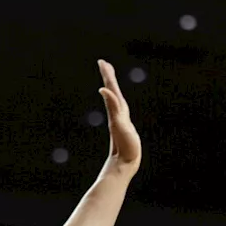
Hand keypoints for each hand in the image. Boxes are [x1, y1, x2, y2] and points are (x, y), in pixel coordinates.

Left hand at [96, 60, 141, 174]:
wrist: (124, 164)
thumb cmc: (124, 147)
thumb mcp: (118, 122)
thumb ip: (112, 104)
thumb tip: (104, 89)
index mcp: (116, 110)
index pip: (111, 88)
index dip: (108, 75)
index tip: (102, 62)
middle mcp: (117, 112)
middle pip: (112, 90)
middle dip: (108, 76)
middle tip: (103, 63)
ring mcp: (120, 119)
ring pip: (115, 98)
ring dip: (112, 86)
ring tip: (108, 76)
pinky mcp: (123, 126)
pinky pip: (117, 110)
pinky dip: (114, 101)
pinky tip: (112, 100)